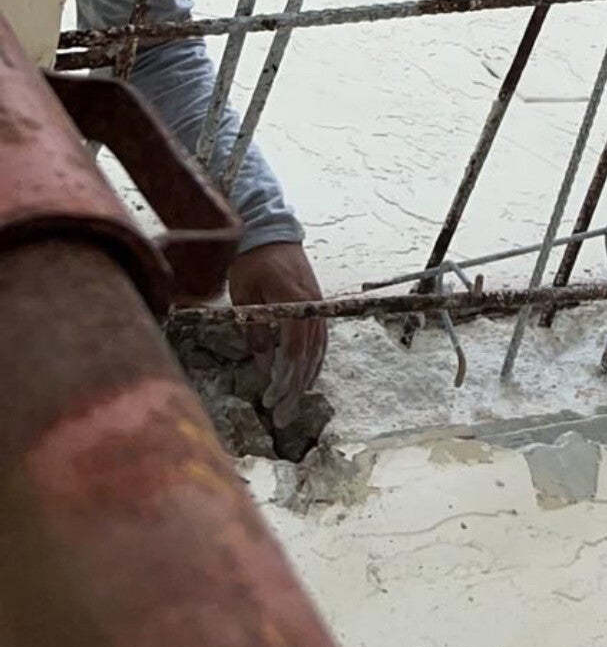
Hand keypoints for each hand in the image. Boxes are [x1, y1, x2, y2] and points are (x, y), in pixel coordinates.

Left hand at [227, 241, 325, 424]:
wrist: (270, 229)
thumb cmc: (251, 261)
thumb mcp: (245, 296)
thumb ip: (256, 332)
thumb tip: (264, 368)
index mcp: (292, 302)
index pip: (294, 350)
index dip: (283, 378)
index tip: (270, 400)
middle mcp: (311, 306)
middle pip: (308, 355)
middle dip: (295, 389)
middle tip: (283, 417)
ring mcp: (317, 304)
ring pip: (319, 350)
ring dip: (306, 379)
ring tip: (294, 404)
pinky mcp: (317, 303)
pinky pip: (321, 339)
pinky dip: (314, 361)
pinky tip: (305, 377)